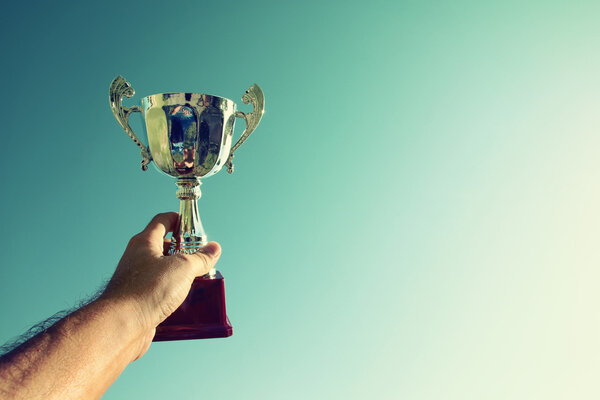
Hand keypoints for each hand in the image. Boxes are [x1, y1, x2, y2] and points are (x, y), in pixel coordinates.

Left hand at [100, 212, 220, 357]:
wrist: (121, 326)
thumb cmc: (146, 290)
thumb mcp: (182, 268)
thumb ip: (200, 258)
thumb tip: (214, 249)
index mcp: (145, 243)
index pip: (162, 221)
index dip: (179, 219)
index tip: (193, 226)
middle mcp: (138, 259)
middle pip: (164, 247)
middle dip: (184, 251)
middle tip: (201, 257)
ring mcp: (137, 280)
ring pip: (163, 271)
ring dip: (180, 275)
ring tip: (198, 280)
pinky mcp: (139, 301)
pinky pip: (160, 292)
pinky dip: (173, 295)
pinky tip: (186, 302)